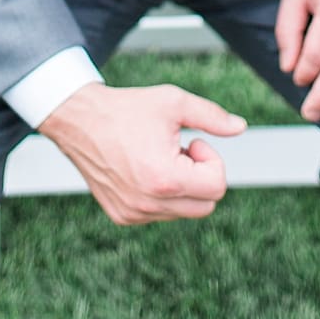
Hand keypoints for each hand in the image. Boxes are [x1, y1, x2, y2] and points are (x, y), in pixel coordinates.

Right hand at [35, 82, 246, 224]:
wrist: (78, 119)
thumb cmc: (126, 109)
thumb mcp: (172, 102)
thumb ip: (211, 116)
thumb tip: (241, 127)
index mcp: (165, 178)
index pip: (217, 186)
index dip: (211, 160)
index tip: (191, 141)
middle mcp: (149, 203)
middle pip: (206, 205)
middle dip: (200, 177)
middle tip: (178, 151)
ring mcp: (134, 213)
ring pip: (184, 211)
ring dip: (181, 187)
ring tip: (157, 159)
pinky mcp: (122, 216)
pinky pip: (160, 214)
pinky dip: (161, 196)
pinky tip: (143, 170)